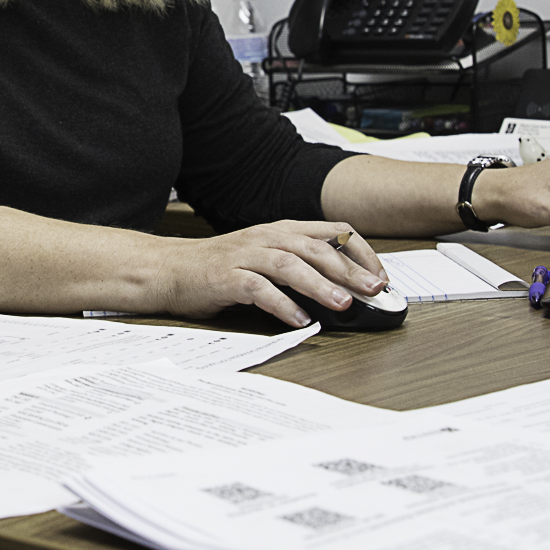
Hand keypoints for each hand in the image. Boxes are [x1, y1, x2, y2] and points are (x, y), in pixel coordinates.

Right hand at [154, 221, 387, 328]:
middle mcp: (265, 238)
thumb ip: (299, 266)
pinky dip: (282, 303)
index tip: (380, 275)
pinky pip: (258, 288)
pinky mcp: (226, 277)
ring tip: (343, 304)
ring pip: (289, 264)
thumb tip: (345, 289)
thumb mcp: (264, 258)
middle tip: (373, 290)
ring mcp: (244, 256)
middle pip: (315, 248)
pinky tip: (299, 319)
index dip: (359, 252)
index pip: (331, 232)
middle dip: (348, 269)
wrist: (170, 270)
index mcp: (280, 231)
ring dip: (319, 284)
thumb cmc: (220, 268)